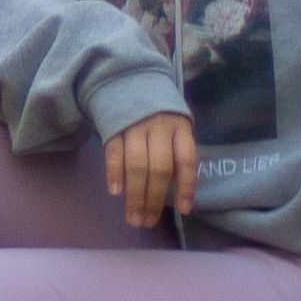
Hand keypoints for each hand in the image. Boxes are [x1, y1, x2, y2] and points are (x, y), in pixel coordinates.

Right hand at [105, 111, 197, 228]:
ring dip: (134, 194)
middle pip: (159, 168)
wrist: (128, 78)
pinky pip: (114, 153)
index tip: (184, 210)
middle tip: (148, 222)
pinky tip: (116, 192)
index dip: (187, 186)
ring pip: (137, 164)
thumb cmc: (157, 112)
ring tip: (133, 217)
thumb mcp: (175, 125)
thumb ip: (176, 151)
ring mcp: (134, 125)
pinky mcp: (113, 126)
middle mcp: (159, 126)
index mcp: (180, 126)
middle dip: (154, 198)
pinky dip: (114, 173)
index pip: (187, 159)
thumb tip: (178, 192)